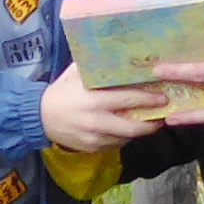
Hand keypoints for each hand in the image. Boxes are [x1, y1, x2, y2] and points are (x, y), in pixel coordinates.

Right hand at [41, 64, 163, 150]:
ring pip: (127, 138)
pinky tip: (129, 128)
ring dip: (141, 131)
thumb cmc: (61, 91)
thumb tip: (122, 54)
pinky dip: (125, 137)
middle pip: (134, 126)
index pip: (129, 100)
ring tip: (151, 122)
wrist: (40, 117)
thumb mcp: (76, 73)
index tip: (163, 97)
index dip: (149, 99)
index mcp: (94, 100)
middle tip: (163, 114)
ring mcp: (95, 138)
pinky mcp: (93, 148)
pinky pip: (116, 144)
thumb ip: (97, 65)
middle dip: (153, 122)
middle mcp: (97, 121)